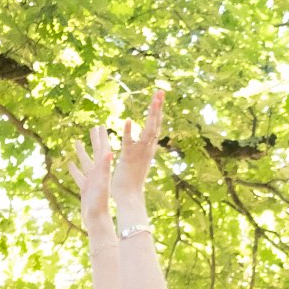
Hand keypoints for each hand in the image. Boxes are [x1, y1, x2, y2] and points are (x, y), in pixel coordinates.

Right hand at [68, 126, 113, 232]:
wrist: (97, 220)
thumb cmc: (100, 203)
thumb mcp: (102, 183)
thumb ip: (105, 167)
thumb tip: (109, 151)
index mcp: (102, 170)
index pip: (103, 149)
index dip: (102, 137)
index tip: (100, 125)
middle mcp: (97, 173)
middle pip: (95, 152)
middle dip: (94, 140)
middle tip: (93, 127)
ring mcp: (90, 180)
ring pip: (85, 162)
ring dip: (82, 152)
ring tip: (76, 142)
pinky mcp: (85, 188)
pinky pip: (78, 176)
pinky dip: (74, 169)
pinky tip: (70, 164)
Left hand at [110, 87, 164, 217]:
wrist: (129, 197)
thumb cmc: (131, 181)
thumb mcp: (139, 161)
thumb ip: (143, 150)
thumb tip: (148, 143)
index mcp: (149, 148)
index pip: (155, 126)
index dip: (157, 112)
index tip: (159, 97)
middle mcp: (147, 149)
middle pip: (155, 124)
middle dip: (158, 108)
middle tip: (160, 91)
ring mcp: (139, 153)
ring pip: (148, 130)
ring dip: (151, 114)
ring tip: (154, 99)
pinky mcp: (128, 159)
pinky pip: (129, 143)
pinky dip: (129, 132)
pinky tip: (128, 120)